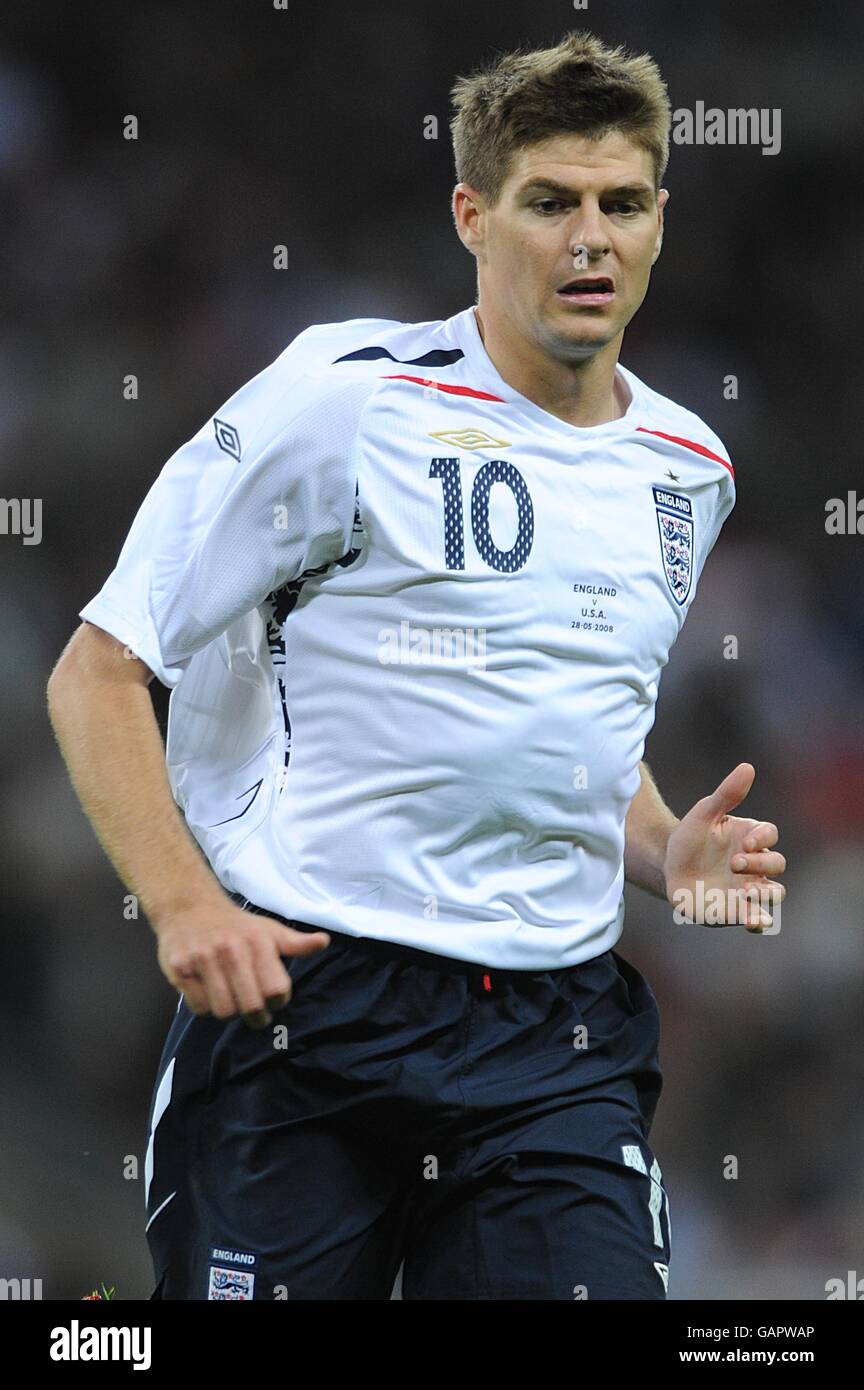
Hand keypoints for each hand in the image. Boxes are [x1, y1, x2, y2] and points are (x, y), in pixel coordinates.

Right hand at [155, 898, 330, 1027]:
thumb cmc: (235, 925)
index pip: (276, 990)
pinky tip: (210, 992)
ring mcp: (203, 960)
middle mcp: (231, 950)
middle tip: (256, 1014)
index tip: (274, 998)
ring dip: (231, 1012)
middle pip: (251, 1006)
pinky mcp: (180, 969)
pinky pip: (199, 1008)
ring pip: (224, 1011)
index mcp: (257, 942)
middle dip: (257, 1016)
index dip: (278, 1000)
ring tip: (232, 1000)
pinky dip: (206, 1007)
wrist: (189, 906)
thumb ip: (296, 942)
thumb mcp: (268, 929)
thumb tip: (324, 941)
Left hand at [663, 763, 785, 931]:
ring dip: (767, 894)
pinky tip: (752, 921)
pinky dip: (759, 922)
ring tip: (747, 892)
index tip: (744, 842)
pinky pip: (758, 919)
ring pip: (775, 893)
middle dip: (761, 864)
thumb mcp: (704, 813)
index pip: (770, 835)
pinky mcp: (738, 910)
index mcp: (750, 837)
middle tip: (734, 863)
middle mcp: (755, 864)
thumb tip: (748, 767)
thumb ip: (727, 794)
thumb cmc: (689, 838)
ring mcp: (749, 888)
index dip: (763, 839)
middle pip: (777, 864)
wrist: (668, 868)